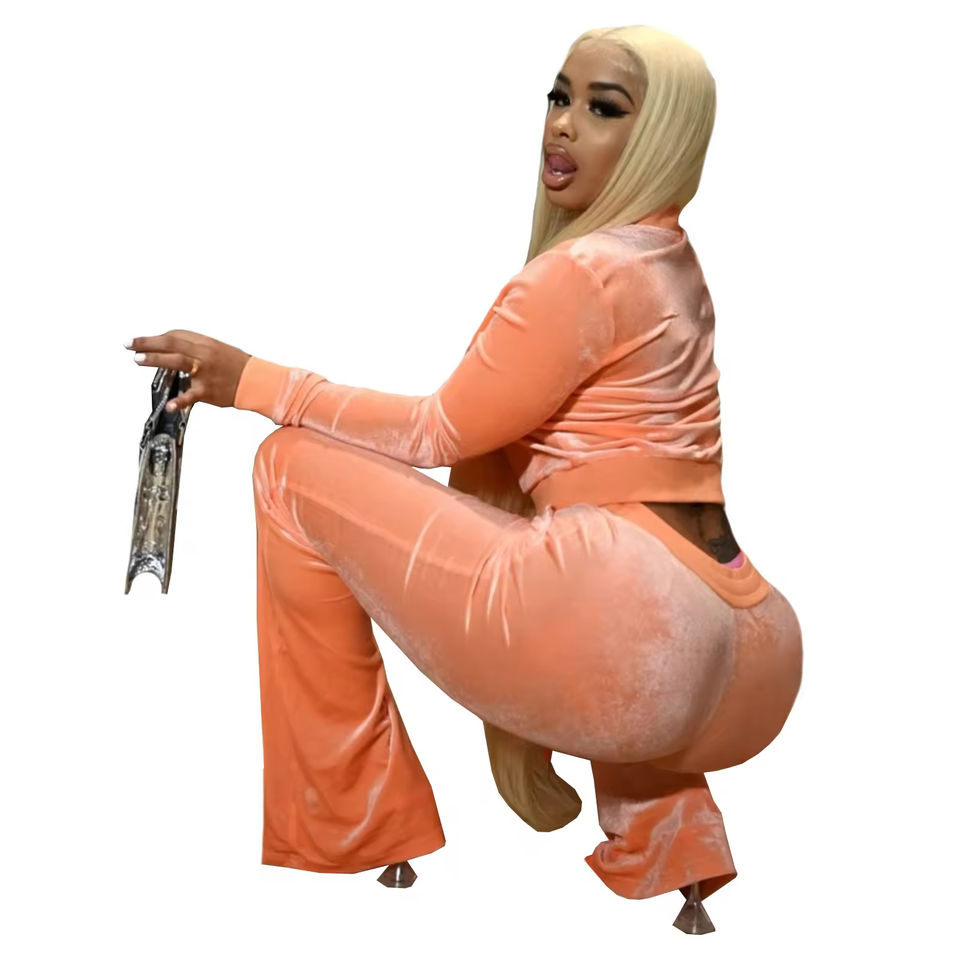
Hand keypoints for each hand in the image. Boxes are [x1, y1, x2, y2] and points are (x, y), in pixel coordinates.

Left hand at [125, 329, 251, 413]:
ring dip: (156, 359)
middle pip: (172, 344)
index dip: (155, 338)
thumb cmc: (236, 365)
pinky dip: (180, 401)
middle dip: (148, 343)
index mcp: (205, 343)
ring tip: (139, 359)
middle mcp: (204, 355)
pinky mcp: (207, 391)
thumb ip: (194, 347)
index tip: (140, 341)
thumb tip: (170, 347)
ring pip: (177, 361)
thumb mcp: (216, 348)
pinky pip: (191, 396)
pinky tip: (170, 404)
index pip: (175, 336)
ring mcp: (205, 373)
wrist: (255, 380)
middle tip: (130, 345)